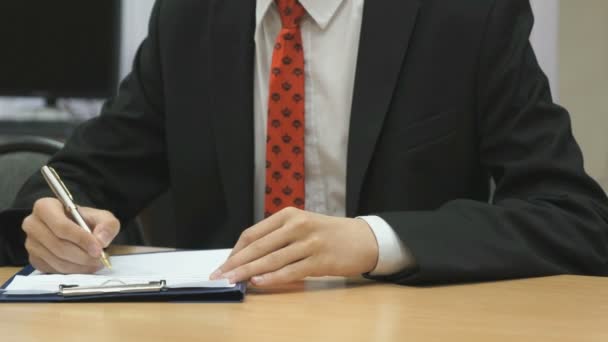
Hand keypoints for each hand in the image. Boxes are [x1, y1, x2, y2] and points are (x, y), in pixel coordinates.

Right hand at [22, 198, 119, 273]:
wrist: (76, 229)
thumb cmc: (85, 220)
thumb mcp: (102, 217)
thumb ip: (107, 225)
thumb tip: (101, 241)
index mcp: (45, 207)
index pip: (62, 227)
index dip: (81, 239)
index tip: (98, 249)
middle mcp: (32, 224)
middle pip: (58, 245)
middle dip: (82, 255)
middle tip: (100, 259)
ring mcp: (30, 243)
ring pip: (57, 260)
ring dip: (80, 265)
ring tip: (96, 263)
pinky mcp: (34, 259)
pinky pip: (53, 269)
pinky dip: (72, 271)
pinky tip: (84, 266)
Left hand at [210, 207, 378, 285]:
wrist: (363, 239)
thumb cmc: (329, 234)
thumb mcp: (302, 225)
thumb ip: (278, 237)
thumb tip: (248, 257)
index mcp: (288, 215)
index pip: (253, 233)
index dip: (236, 250)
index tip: (224, 263)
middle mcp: (297, 225)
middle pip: (258, 247)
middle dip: (235, 263)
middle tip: (218, 275)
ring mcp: (309, 243)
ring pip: (271, 260)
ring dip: (248, 272)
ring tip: (232, 281)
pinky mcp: (320, 260)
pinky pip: (290, 271)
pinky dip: (271, 278)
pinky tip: (258, 283)